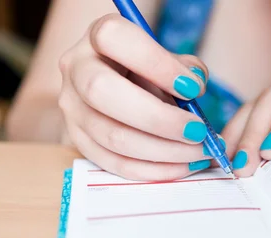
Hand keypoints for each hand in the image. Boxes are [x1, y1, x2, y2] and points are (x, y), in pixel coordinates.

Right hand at [58, 14, 216, 180]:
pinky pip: (114, 163)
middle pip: (102, 92)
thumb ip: (186, 68)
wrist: (122, 85)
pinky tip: (183, 166)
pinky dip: (153, 170)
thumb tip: (196, 85)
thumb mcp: (168, 58)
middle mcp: (75, 68)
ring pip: (111, 136)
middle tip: (197, 131)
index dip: (157, 65)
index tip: (194, 89)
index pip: (115, 39)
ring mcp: (72, 108)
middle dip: (159, 118)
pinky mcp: (78, 140)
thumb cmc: (150, 70)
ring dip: (163, 151)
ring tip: (198, 152)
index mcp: (99, 36)